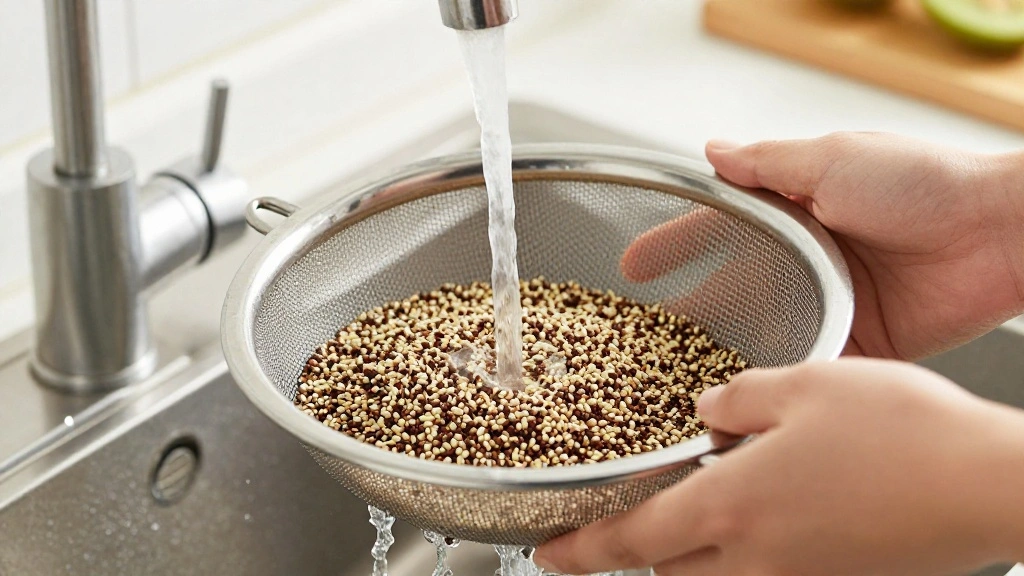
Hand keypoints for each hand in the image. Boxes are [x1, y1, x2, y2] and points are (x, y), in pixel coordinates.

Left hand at [533, 358, 1023, 575]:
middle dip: (640, 546)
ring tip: (703, 500)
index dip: (578, 549)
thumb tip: (708, 407)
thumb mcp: (804, 385)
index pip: (630, 541)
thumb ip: (738, 396)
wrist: (989, 485)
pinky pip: (768, 574)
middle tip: (631, 513)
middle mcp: (758, 558)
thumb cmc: (906, 433)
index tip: (547, 552)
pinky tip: (774, 505)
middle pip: (668, 568)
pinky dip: (748, 550)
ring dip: (693, 548)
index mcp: (733, 507)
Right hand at [622, 133, 1023, 359]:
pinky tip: (744, 401)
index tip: (632, 268)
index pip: (716, 232)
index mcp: (794, 213)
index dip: (672, 247)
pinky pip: (808, 365)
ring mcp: (829, 305)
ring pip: (762, 335)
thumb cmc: (923, 183)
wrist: (997, 233)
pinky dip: (778, 383)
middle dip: (685, 315)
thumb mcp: (832, 159)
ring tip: (677, 381)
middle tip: (639, 339)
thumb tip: (712, 151)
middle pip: (730, 291)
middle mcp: (806, 261)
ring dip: (724, 356)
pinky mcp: (860, 344)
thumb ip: (767, 164)